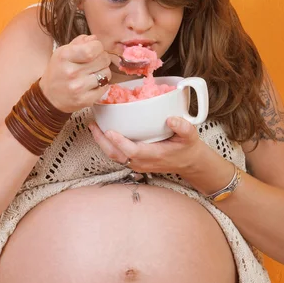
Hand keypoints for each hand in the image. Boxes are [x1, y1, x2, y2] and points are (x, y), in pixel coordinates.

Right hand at [39, 34, 111, 112]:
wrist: (50, 96)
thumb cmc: (59, 71)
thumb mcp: (63, 52)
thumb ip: (79, 42)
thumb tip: (95, 39)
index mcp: (64, 57)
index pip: (92, 49)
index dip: (98, 47)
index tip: (95, 49)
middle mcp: (71, 72)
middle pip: (103, 60)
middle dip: (103, 58)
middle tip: (96, 61)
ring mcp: (78, 88)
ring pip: (106, 73)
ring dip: (103, 71)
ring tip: (93, 73)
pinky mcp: (85, 100)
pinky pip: (105, 87)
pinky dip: (102, 84)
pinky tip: (93, 83)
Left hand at [88, 116, 202, 174]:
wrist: (188, 162)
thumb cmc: (187, 147)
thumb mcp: (190, 136)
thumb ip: (183, 127)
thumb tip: (171, 119)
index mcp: (155, 155)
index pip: (133, 151)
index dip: (120, 142)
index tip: (109, 131)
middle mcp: (142, 162)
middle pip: (116, 155)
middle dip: (102, 141)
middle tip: (93, 125)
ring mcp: (136, 164)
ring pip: (114, 156)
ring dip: (102, 142)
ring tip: (94, 127)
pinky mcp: (134, 162)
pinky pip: (117, 155)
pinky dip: (108, 144)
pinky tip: (103, 132)